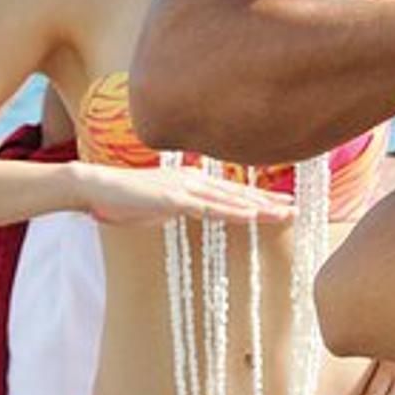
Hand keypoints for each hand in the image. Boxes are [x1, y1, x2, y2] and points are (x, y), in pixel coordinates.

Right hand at [70, 161, 283, 227]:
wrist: (97, 188)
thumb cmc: (125, 199)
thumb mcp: (160, 205)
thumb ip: (179, 206)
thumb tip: (192, 211)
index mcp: (192, 180)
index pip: (232, 190)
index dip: (258, 196)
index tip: (283, 202)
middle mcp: (194, 179)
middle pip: (239, 192)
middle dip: (268, 200)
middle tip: (297, 207)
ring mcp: (185, 187)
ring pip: (230, 199)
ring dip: (259, 207)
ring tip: (284, 213)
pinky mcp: (174, 198)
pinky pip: (209, 207)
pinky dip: (232, 211)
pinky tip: (252, 215)